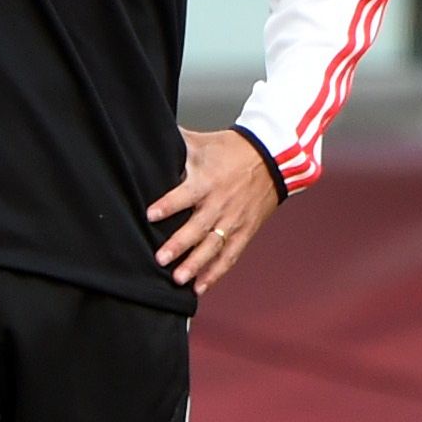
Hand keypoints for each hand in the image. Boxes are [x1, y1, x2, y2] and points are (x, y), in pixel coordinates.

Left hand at [147, 128, 280, 293]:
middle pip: (197, 228)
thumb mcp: (203, 143)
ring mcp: (233, 221)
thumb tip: (149, 134)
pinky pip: (229, 256)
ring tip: (179, 279)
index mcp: (207, 182)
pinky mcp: (244, 232)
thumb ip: (177, 144)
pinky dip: (216, 273)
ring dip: (195, 265)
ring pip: (213, 247)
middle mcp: (220, 204)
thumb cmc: (233, 150)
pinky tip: (200, 287)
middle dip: (178, 244)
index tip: (150, 215)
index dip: (167, 206)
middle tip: (161, 258)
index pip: (184, 196)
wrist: (273, 159)